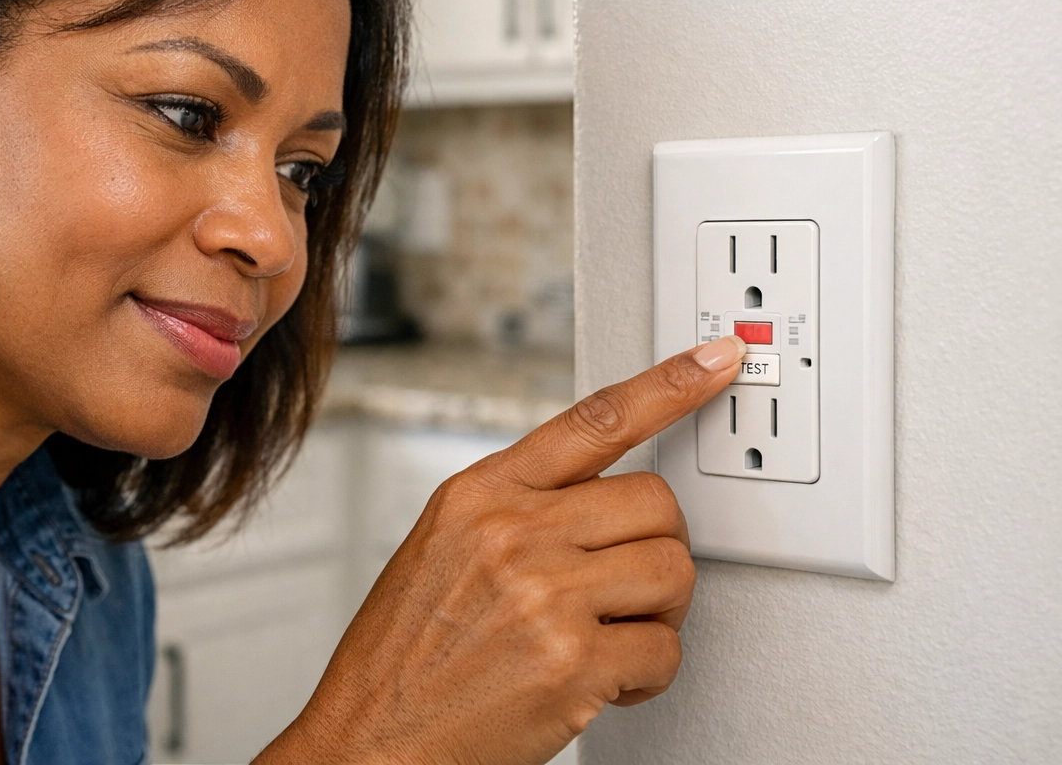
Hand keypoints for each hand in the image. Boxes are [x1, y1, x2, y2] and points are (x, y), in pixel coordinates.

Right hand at [256, 336, 746, 764]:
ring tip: (605, 637)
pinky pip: (664, 649)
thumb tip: (605, 500)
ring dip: (656, 614)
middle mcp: (511, 531)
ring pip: (673, 571)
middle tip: (622, 590)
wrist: (372, 739)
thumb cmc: (404, 654)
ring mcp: (543, 593)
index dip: (668, 385)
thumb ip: (517, 509)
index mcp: (479, 493)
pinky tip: (600, 682)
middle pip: (655, 504)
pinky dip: (646, 675)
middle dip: (656, 551)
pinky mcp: (572, 660)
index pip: (594, 418)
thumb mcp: (442, 547)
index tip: (718, 362)